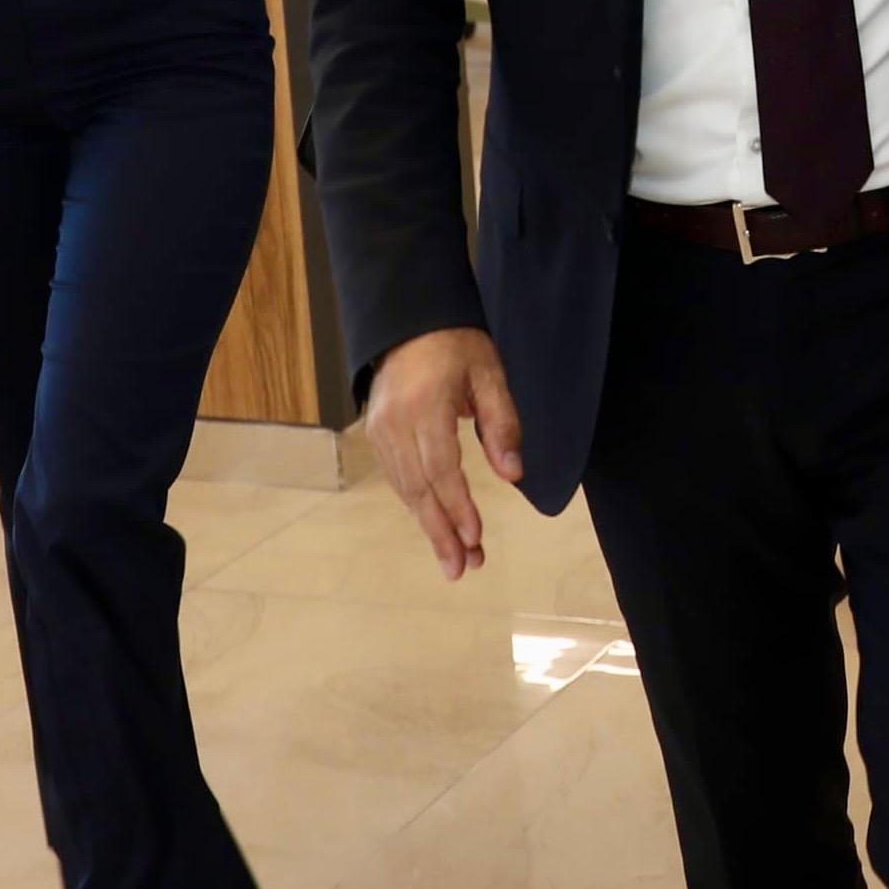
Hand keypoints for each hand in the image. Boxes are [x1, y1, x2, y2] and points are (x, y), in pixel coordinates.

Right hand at [363, 326, 522, 580]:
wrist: (408, 318)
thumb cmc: (458, 344)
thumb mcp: (490, 375)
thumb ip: (502, 424)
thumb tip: (513, 475)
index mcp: (426, 407)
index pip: (442, 469)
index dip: (458, 508)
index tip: (476, 539)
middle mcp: (395, 424)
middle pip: (419, 489)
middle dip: (441, 533)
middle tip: (462, 570)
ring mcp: (380, 430)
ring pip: (405, 489)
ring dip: (430, 526)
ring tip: (455, 560)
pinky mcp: (375, 434)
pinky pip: (397, 478)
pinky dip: (417, 505)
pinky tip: (435, 526)